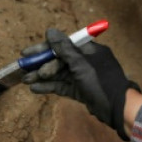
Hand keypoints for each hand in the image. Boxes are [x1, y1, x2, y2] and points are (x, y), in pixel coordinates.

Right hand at [22, 28, 139, 140]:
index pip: (62, 45)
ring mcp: (83, 76)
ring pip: (59, 74)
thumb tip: (50, 31)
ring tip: (26, 80)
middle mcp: (85, 61)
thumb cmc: (101, 82)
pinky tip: (35, 89)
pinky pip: (63, 86)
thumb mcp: (81, 64)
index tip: (28, 52)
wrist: (118, 109)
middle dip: (41, 64)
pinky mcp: (81, 91)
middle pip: (58, 59)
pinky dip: (50, 87)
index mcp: (88, 50)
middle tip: (24, 69)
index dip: (44, 48)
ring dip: (42, 76)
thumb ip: (64, 49)